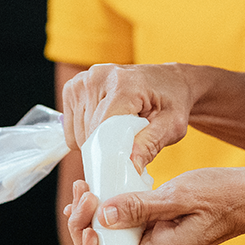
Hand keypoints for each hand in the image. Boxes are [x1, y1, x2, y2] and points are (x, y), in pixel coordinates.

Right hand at [58, 62, 199, 171]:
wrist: (170, 81)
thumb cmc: (172, 103)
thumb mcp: (171, 126)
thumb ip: (150, 145)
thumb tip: (130, 166)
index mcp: (123, 84)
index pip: (101, 129)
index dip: (110, 153)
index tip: (126, 164)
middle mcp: (98, 77)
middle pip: (87, 133)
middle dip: (106, 148)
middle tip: (130, 143)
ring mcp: (83, 80)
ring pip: (77, 133)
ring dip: (96, 141)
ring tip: (120, 130)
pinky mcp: (74, 87)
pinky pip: (71, 127)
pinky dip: (86, 134)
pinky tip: (107, 125)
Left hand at [63, 168, 244, 244]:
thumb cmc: (223, 197)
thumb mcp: (180, 196)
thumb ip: (142, 208)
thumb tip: (103, 216)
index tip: (90, 224)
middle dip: (84, 228)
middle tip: (84, 195)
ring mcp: (152, 242)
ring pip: (108, 241)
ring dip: (90, 217)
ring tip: (85, 188)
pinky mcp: (154, 228)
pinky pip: (121, 227)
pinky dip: (104, 211)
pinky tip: (96, 191)